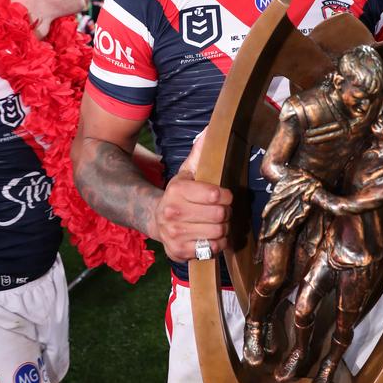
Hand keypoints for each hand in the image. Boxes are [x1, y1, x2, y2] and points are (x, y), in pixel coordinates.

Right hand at [154, 130, 231, 261]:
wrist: (156, 218)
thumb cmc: (179, 194)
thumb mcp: (187, 172)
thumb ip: (200, 153)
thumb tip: (211, 130)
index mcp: (177, 190)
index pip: (216, 195)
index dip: (226, 196)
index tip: (223, 196)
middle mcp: (173, 212)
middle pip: (220, 215)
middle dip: (226, 213)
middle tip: (221, 211)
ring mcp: (174, 234)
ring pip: (218, 232)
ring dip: (223, 229)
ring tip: (216, 223)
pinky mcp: (178, 251)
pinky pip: (212, 249)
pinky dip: (217, 244)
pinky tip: (210, 236)